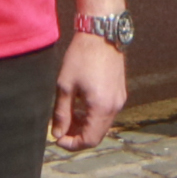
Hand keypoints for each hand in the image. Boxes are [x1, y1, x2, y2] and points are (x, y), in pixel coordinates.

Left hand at [51, 31, 129, 152]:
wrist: (101, 33)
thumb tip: (57, 133)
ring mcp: (120, 100)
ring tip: (68, 117)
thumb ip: (61, 113)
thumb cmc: (81, 57)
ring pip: (102, 125)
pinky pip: (107, 113)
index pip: (89, 140)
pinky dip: (93, 116)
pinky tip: (80, 106)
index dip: (72, 144)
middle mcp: (115, 107)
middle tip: (60, 129)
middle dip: (78, 136)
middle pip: (97, 135)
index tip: (57, 138)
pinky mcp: (120, 92)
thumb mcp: (65, 86)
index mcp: (101, 107)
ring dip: (85, 126)